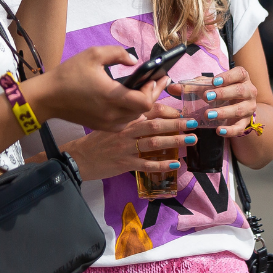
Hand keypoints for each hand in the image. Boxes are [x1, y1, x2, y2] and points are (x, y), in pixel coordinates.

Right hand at [30, 46, 163, 131]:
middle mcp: (112, 113)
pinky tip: (127, 102)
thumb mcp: (93, 54)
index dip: (153, 90)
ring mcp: (106, 123)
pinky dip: (130, 113)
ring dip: (141, 105)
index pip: (145, 102)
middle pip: (144, 111)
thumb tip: (134, 61)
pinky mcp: (100, 126)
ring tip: (143, 90)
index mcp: (112, 96)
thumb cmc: (69, 74)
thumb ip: (118, 53)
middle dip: (152, 95)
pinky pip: (123, 123)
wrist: (48, 96)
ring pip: (134, 118)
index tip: (152, 78)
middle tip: (155, 82)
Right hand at [62, 102, 197, 180]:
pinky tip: (175, 163)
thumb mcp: (112, 122)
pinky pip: (146, 164)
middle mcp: (126, 131)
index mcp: (123, 118)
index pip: (148, 110)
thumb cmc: (97, 139)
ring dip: (174, 141)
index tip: (182, 109)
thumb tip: (151, 108)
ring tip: (191, 140)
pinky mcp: (124, 163)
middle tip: (194, 122)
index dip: (167, 109)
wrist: (79, 157)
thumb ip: (131, 116)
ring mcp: (125, 148)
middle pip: (155, 124)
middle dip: (176, 123)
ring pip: (153, 143)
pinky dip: (161, 164)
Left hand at [197, 66, 257, 137]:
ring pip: (240, 109)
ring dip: (223, 112)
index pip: (239, 73)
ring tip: (207, 115)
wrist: (237, 108)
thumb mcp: (208, 87)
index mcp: (241, 78)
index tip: (213, 81)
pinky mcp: (245, 122)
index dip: (227, 76)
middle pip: (240, 90)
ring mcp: (249, 107)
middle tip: (206, 97)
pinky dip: (230, 130)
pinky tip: (219, 130)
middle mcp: (249, 91)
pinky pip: (240, 127)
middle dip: (223, 93)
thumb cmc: (220, 92)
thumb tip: (171, 87)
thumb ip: (191, 86)